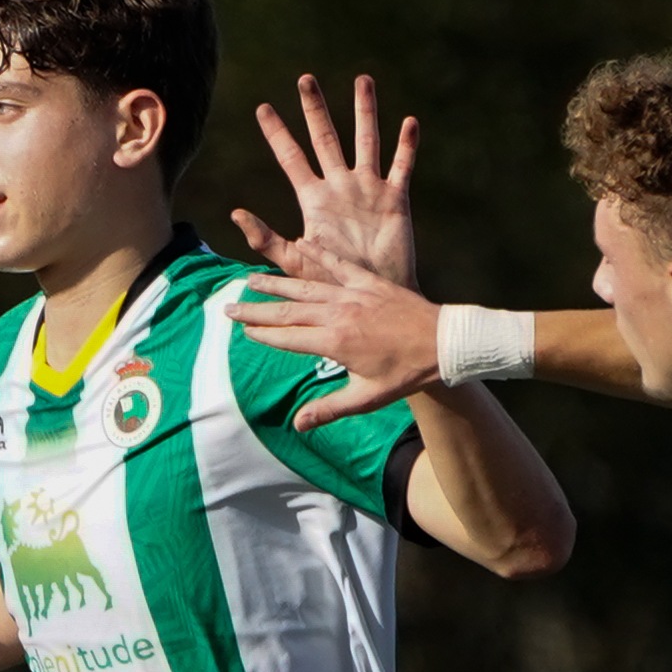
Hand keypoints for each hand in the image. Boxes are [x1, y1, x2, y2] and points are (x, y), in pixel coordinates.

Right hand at [225, 261, 444, 430]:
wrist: (442, 344)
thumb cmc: (406, 375)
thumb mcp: (367, 398)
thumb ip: (329, 408)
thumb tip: (297, 425)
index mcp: (335, 344)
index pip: (288, 338)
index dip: (263, 335)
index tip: (242, 332)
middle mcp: (338, 315)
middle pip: (287, 310)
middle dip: (256, 310)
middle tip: (229, 306)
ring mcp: (352, 294)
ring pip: (305, 286)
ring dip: (276, 283)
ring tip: (250, 279)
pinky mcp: (367, 281)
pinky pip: (336, 265)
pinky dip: (317, 256)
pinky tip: (300, 246)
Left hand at [232, 72, 418, 288]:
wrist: (373, 302)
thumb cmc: (333, 288)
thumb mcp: (296, 263)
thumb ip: (266, 239)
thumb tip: (235, 213)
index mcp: (314, 200)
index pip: (291, 158)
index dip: (277, 133)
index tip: (263, 108)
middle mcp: (340, 188)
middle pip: (326, 138)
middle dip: (315, 110)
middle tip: (305, 79)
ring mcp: (368, 191)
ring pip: (366, 141)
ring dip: (364, 111)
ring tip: (363, 80)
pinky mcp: (395, 201)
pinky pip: (401, 167)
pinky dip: (406, 146)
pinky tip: (410, 123)